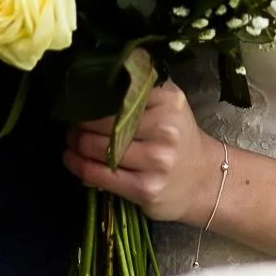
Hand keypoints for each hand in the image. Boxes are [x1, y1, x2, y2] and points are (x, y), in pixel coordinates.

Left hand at [64, 82, 224, 224]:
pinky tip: (71, 159)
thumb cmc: (179, 138)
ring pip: (98, 148)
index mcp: (169, 100)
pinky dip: (78, 165)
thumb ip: (139, 92)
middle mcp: (165, 129)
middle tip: (70, 122)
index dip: (92, 98)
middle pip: (105, 122)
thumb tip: (92, 87)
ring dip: (75, 143)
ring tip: (70, 140)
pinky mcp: (145, 188)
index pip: (118, 95)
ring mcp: (156, 160)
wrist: (205, 180)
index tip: (79, 100)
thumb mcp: (168, 105)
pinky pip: (99, 174)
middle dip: (79, 122)